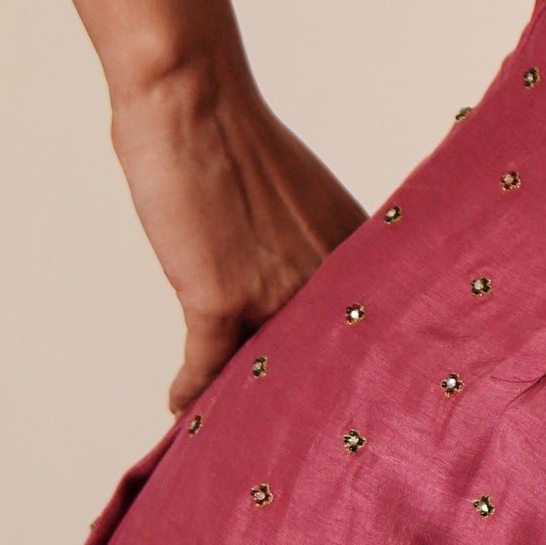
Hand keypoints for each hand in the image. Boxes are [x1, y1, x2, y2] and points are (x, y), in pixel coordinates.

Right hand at [109, 58, 364, 409]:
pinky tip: (181, 409)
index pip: (365, 328)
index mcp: (356, 252)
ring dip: (245, 404)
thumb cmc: (240, 145)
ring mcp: (277, 292)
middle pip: (320, 361)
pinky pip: (207, 369)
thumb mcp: (299, 201)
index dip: (355, 369)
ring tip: (239, 434)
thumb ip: (310, 252)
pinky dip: (191, 391)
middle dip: (309, 402)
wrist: (193, 102)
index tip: (354, 404)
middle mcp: (327, 277)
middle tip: (302, 442)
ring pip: (264, 372)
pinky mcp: (223, 300)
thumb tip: (302, 301)